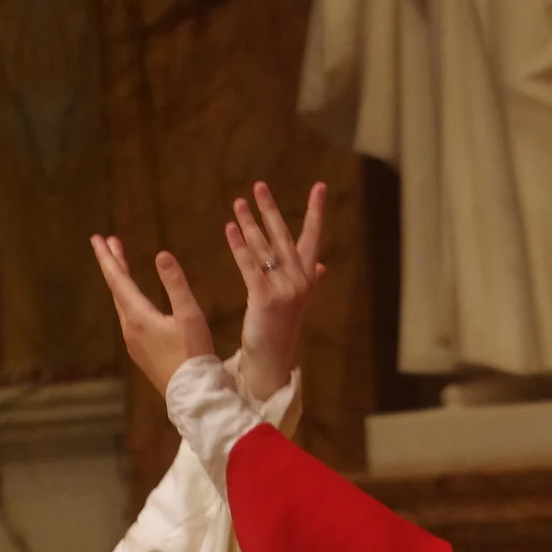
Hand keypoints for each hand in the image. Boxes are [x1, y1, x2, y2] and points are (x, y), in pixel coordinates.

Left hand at [89, 235, 213, 394]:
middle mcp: (129, 328)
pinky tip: (136, 300)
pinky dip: (128, 299)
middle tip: (110, 243)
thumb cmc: (193, 354)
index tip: (97, 239)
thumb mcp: (189, 315)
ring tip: (122, 265)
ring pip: (122, 305)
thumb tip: (161, 254)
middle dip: (114, 265)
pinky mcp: (140, 352)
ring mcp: (133, 342)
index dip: (107, 257)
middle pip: (117, 290)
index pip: (117, 280)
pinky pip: (128, 318)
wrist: (192, 394)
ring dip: (121, 283)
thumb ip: (175, 284)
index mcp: (138, 316)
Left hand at [224, 182, 325, 403]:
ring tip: (238, 202)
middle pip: (285, 237)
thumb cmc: (280, 333)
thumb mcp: (297, 304)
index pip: (312, 239)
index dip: (316, 212)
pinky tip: (230, 228)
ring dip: (250, 223)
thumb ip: (308, 281)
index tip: (319, 187)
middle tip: (259, 186)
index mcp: (307, 279)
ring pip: (265, 248)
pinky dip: (240, 246)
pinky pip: (251, 265)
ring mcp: (285, 289)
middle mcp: (300, 281)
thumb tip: (321, 266)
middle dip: (271, 210)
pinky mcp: (266, 298)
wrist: (272, 365)